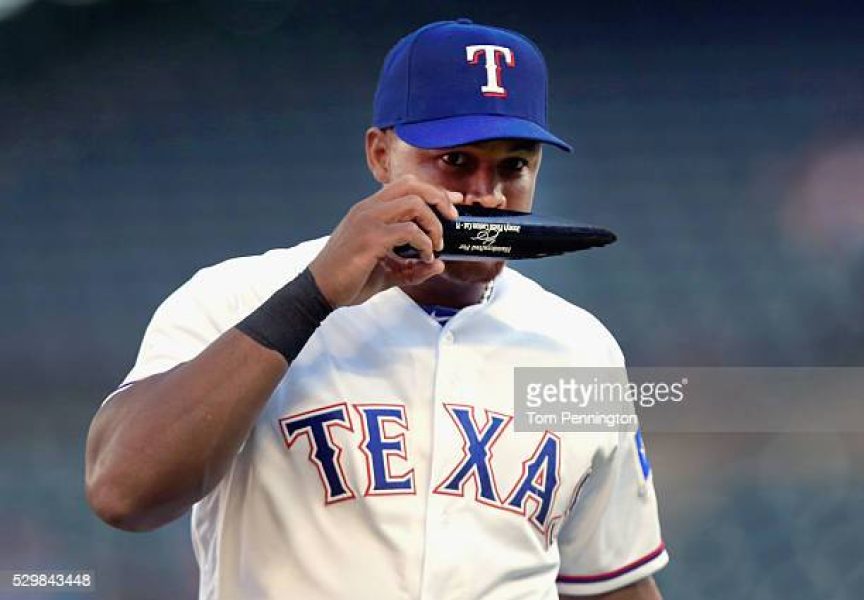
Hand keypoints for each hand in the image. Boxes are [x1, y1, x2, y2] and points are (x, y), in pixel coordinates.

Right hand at [309, 175, 460, 306]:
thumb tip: (440, 266)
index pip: (405, 185)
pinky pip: (408, 231)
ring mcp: (368, 221)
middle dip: (439, 197)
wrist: (318, 291)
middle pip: (413, 185)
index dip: (433, 190)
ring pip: (414, 204)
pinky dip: (424, 243)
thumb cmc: (348, 279)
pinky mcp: (370, 239)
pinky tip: (425, 257)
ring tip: (436, 245)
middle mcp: (368, 209)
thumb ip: (412, 268)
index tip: (454, 200)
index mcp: (369, 210)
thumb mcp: (387, 272)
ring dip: (433, 224)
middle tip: (453, 218)